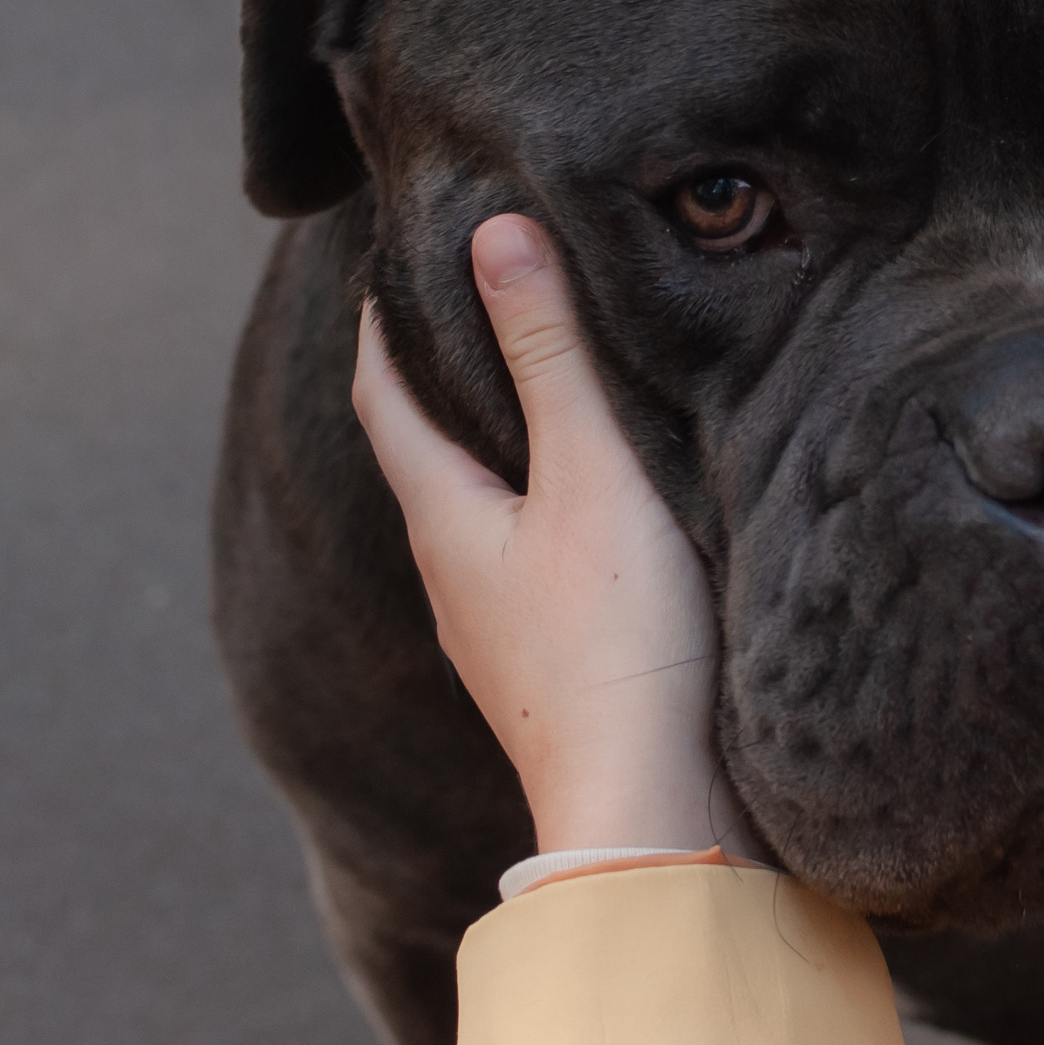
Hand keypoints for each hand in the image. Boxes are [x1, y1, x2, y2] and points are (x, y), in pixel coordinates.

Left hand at [351, 215, 758, 859]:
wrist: (658, 811)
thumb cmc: (622, 643)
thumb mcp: (594, 476)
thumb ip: (553, 357)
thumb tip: (496, 234)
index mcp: (444, 521)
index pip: (384, 393)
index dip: (384, 318)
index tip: (398, 249)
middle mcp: (455, 577)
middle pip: (431, 451)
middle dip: (448, 372)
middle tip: (485, 297)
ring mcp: (504, 631)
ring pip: (487, 510)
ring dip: (505, 444)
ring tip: (553, 386)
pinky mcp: (560, 666)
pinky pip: (536, 560)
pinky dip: (553, 504)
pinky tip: (606, 506)